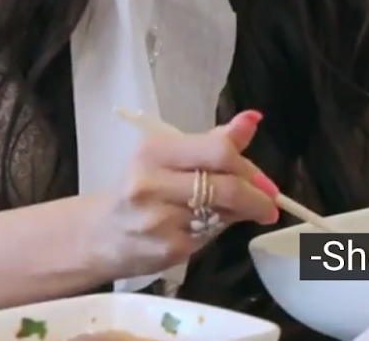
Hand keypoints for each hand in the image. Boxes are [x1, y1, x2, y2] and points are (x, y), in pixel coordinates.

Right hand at [85, 110, 280, 278]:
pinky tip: (207, 227)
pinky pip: (211, 237)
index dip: (249, 167)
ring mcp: (159, 220)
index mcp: (155, 151)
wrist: (98, 234)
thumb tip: (252, 119)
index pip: (218, 151)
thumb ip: (213, 142)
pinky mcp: (167, 250)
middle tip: (269, 204)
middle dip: (256, 197)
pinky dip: (218, 231)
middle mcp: (153, 184)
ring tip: (237, 211)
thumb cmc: (140, 187)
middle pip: (225, 187)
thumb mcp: (170, 156)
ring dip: (239, 213)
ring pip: (223, 214)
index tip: (265, 180)